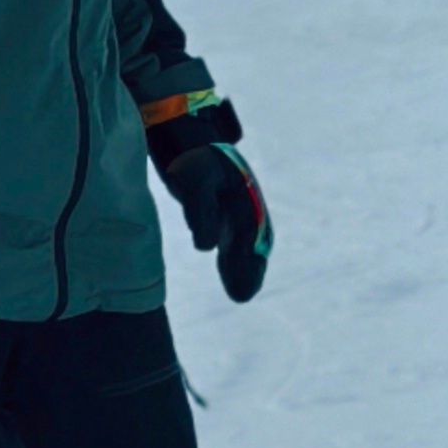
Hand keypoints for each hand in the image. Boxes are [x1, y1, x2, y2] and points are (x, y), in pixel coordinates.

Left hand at [165, 143, 271, 303]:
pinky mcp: (232, 224)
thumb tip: (206, 247)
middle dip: (249, 271)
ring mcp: (243, 218)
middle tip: (242, 296)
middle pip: (252, 246)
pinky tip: (236, 286)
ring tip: (241, 295)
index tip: (240, 281)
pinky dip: (238, 267)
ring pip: (247, 250)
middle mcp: (250, 211)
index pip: (246, 235)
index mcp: (245, 200)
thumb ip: (201, 212)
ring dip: (245, 272)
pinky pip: (238, 250)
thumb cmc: (196, 165)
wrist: (198, 151)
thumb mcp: (195, 182)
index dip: (244, 261)